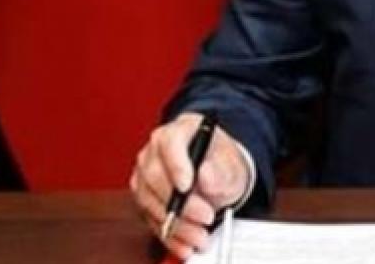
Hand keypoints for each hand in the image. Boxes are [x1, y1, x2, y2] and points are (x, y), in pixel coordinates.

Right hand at [130, 112, 249, 260]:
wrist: (215, 173)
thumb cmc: (219, 161)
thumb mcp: (230, 164)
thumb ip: (220, 170)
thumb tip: (206, 175)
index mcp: (178, 131)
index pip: (169, 142)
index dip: (176, 165)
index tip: (187, 186)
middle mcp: (155, 151)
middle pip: (155, 175)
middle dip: (180, 201)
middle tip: (205, 216)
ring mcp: (145, 174)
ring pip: (149, 199)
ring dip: (175, 222)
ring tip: (199, 234)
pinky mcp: (143, 196)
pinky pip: (149, 217)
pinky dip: (168, 233)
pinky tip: (184, 242)